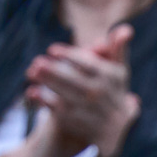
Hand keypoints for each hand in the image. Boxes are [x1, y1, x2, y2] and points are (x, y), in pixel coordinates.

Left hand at [25, 24, 140, 156]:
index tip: (51, 49)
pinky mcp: (79, 124)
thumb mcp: (116, 68)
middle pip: (76, 82)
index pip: (90, 65)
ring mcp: (91, 111)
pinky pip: (60, 113)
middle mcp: (103, 95)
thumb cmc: (109, 87)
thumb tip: (126, 30)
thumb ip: (117, 48)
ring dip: (47, 85)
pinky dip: (45, 102)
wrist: (110, 126)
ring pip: (66, 97)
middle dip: (55, 72)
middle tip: (37, 62)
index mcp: (113, 77)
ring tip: (31, 72)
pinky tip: (31, 92)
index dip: (70, 57)